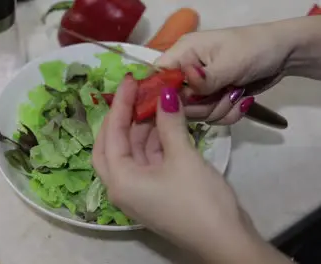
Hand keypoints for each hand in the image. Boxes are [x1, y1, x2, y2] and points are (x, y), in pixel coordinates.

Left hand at [92, 75, 292, 262]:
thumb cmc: (199, 200)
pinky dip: (155, 141)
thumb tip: (165, 94)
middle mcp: (121, 186)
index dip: (120, 105)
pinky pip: (147, 160)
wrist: (226, 241)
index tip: (130, 80)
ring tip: (155, 100)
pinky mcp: (154, 192)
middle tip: (136, 92)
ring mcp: (138, 191)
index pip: (110, 135)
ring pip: (132, 151)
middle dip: (123, 117)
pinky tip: (166, 122)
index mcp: (119, 180)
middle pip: (112, 144)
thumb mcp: (183, 157)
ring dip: (142, 127)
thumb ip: (169, 123)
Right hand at [156, 20, 296, 124]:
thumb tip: (181, 88)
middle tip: (223, 93)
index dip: (164, 95)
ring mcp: (200, 87)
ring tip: (236, 93)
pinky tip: (241, 101)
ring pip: (195, 114)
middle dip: (202, 105)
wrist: (284, 54)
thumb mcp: (229, 63)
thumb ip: (203, 80)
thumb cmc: (254, 49)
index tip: (184, 103)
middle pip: (176, 103)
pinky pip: (211, 117)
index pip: (158, 77)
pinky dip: (228, 114)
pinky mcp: (213, 99)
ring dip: (219, 109)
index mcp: (183, 54)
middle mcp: (186, 71)